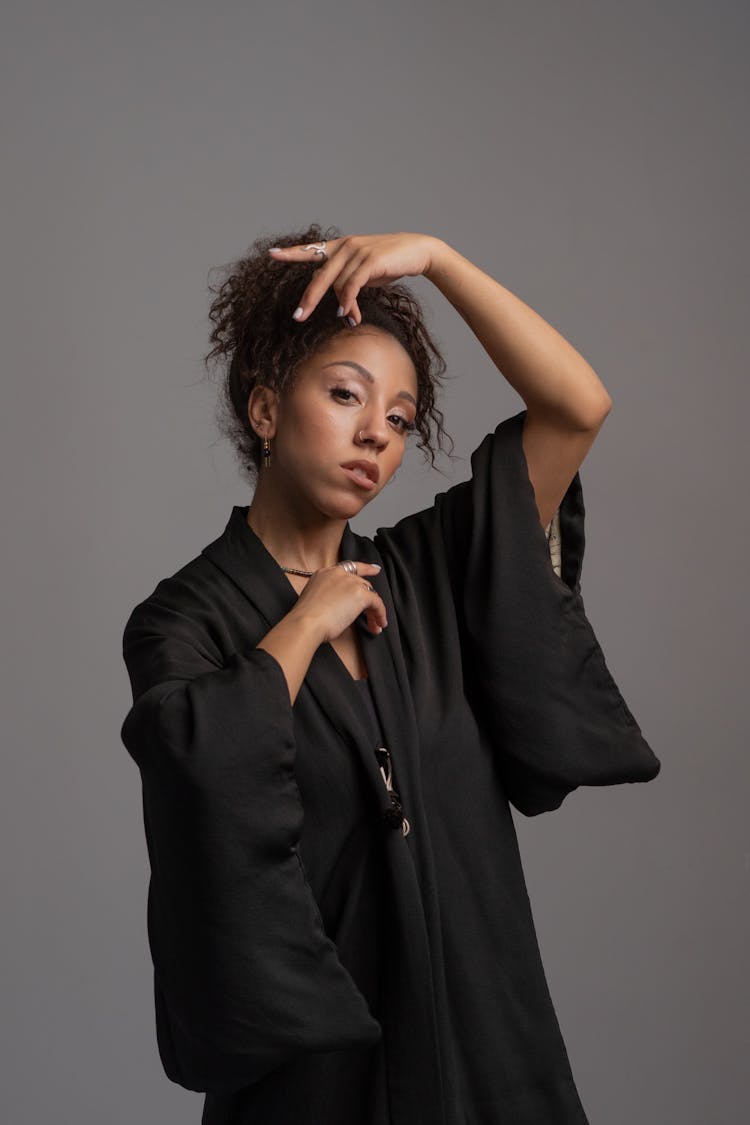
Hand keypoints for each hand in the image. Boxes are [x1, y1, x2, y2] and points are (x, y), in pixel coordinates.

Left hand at [268, 232, 440, 324]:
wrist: (417, 252)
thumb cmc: (390, 262)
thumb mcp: (365, 272)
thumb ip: (348, 281)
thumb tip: (339, 302)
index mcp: (341, 246)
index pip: (312, 250)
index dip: (292, 253)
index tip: (272, 255)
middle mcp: (346, 246)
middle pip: (319, 276)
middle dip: (308, 299)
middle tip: (298, 317)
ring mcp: (357, 252)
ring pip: (338, 285)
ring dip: (341, 307)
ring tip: (347, 319)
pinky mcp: (370, 261)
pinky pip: (352, 285)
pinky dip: (348, 301)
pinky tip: (348, 313)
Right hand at [290, 561, 387, 641]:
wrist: (306, 622)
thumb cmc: (306, 618)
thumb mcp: (315, 599)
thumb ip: (328, 596)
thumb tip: (339, 606)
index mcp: (325, 573)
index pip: (349, 568)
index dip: (365, 568)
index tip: (375, 569)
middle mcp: (338, 574)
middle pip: (361, 584)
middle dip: (367, 600)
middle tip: (370, 616)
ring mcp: (350, 582)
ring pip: (370, 594)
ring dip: (374, 611)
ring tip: (375, 625)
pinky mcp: (360, 594)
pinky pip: (377, 603)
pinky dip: (380, 614)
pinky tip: (379, 623)